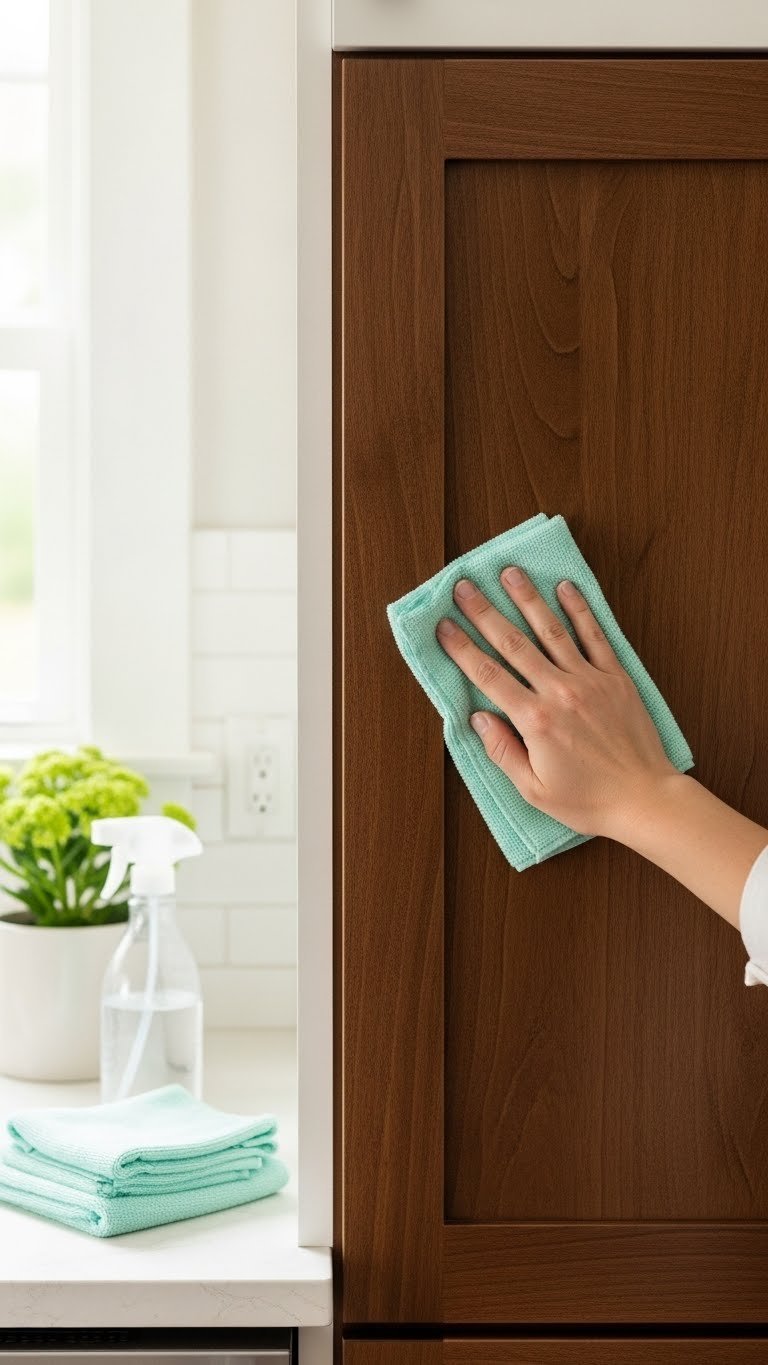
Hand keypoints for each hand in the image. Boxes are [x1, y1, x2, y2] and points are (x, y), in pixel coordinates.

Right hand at [436, 567, 679, 839]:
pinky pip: (594, 637)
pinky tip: (565, 588)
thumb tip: (478, 718)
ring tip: (510, 573)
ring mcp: (590, 680)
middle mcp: (560, 692)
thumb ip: (502, 751)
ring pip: (551, 631)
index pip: (488, 676)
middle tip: (465, 587)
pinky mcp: (616, 678)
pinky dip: (579, 610)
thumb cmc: (588, 800)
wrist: (644, 798)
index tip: (443, 626)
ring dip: (528, 599)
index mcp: (535, 721)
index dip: (462, 648)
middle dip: (485, 613)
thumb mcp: (533, 789)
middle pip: (514, 644)